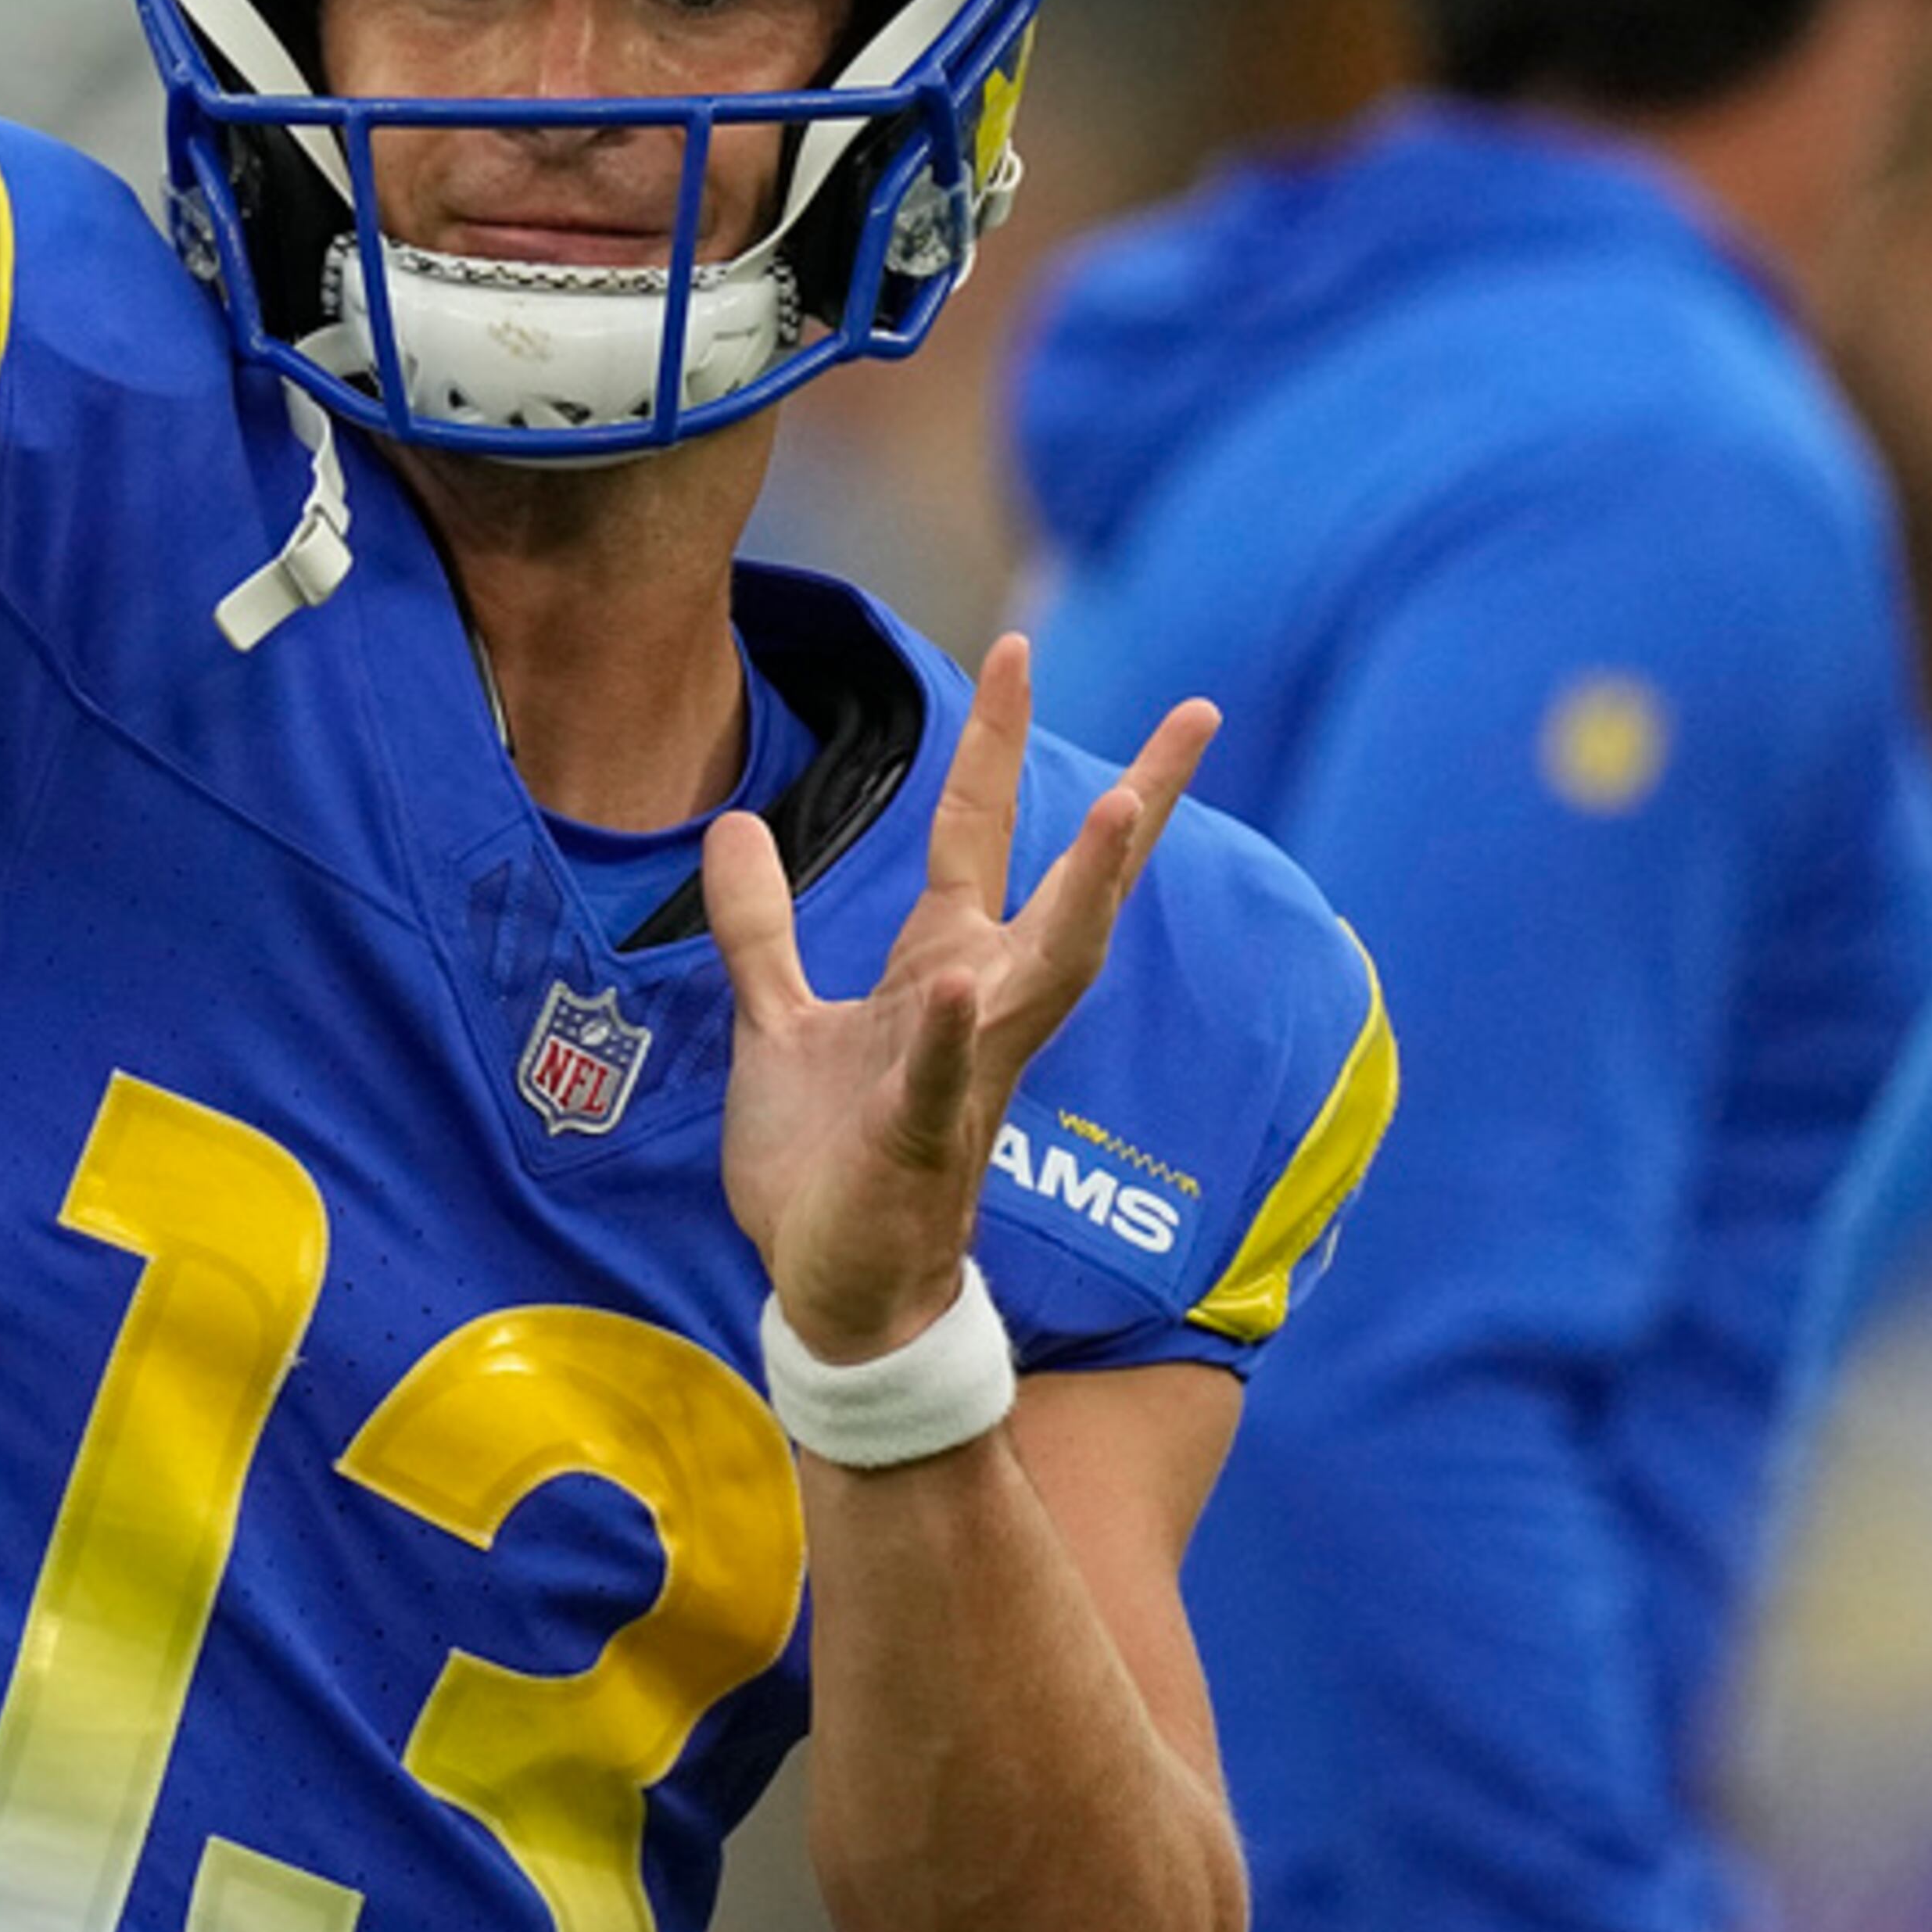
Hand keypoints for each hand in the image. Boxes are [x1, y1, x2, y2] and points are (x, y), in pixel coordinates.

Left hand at [702, 633, 1217, 1367]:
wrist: (827, 1289)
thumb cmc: (822, 1160)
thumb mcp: (775, 1016)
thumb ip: (762, 923)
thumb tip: (735, 823)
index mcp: (941, 966)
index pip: (980, 830)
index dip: (998, 739)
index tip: (1020, 641)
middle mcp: (975, 1005)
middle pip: (1070, 884)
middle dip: (1135, 800)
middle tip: (1196, 714)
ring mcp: (960, 1070)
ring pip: (1047, 970)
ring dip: (1085, 894)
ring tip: (1124, 810)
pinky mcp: (919, 1139)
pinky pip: (946, 1077)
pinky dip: (953, 1030)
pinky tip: (965, 978)